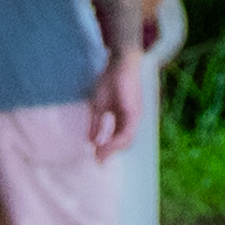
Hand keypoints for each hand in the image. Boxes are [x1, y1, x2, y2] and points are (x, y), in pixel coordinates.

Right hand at [85, 41, 143, 158]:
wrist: (120, 62)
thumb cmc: (110, 80)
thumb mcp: (99, 106)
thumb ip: (96, 124)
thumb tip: (90, 141)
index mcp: (125, 119)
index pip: (118, 140)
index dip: (107, 151)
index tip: (96, 160)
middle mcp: (132, 120)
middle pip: (123, 144)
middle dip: (109, 154)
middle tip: (97, 162)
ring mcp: (135, 117)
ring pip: (126, 141)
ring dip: (111, 150)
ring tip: (99, 156)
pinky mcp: (134, 113)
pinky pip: (126, 133)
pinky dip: (115, 142)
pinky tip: (104, 145)